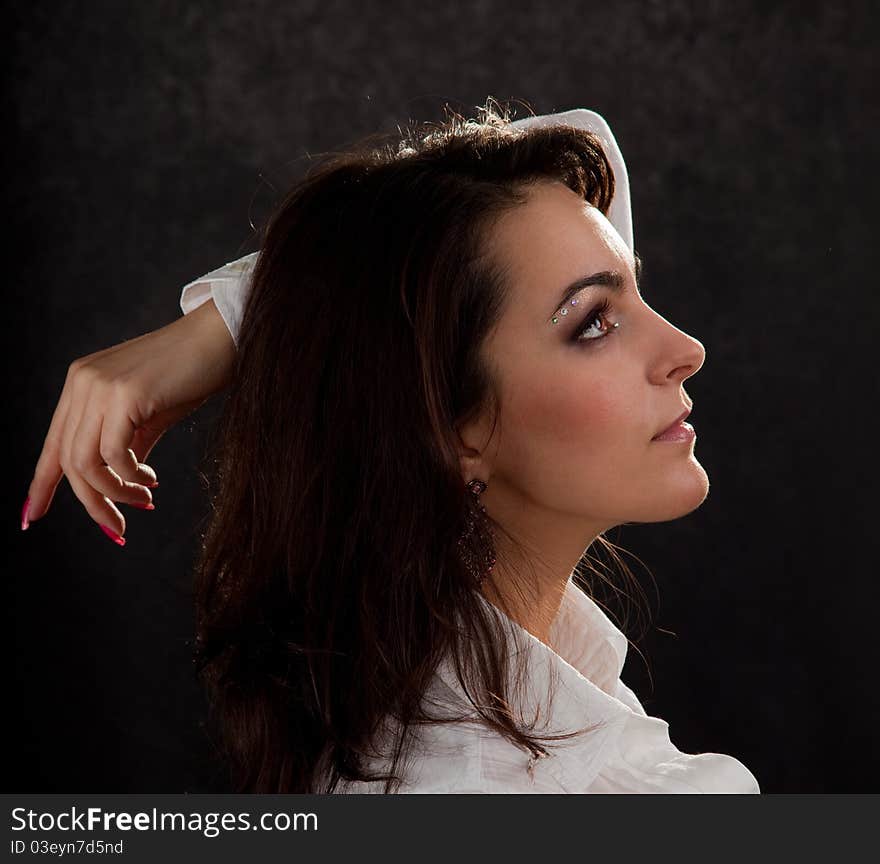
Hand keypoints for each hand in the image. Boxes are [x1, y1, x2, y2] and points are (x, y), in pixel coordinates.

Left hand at [23, 298, 235, 543]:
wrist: (220, 339)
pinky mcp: (125, 395)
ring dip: (114, 495)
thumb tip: (119, 486)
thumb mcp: (151, 415)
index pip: (53, 443)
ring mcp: (100, 387)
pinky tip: (151, 481)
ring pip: (85, 463)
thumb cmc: (192, 374)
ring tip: (144, 501)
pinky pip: (114, 455)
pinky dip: (130, 478)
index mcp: (82, 384)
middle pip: (68, 461)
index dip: (40, 484)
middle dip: (91, 503)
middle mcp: (82, 383)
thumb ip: (128, 446)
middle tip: (118, 527)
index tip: (29, 517)